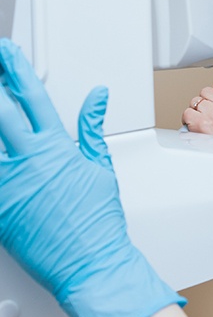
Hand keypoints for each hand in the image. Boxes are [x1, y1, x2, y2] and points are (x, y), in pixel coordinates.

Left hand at [0, 38, 182, 316]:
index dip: (18, 72)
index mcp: (57, 148)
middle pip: (2, 114)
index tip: (9, 55)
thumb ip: (90, 127)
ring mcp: (8, 187)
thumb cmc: (98, 219)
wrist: (91, 261)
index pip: (33, 98)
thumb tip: (96, 97)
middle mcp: (29, 162)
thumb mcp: (100, 165)